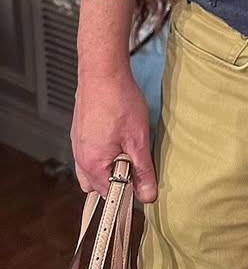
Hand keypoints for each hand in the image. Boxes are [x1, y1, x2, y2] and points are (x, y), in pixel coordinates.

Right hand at [71, 69, 156, 201]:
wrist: (102, 72)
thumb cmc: (119, 101)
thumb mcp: (138, 139)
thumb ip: (143, 170)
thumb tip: (148, 195)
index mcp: (92, 165)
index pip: (111, 194)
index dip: (130, 189)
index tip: (144, 180)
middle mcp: (80, 158)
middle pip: (99, 185)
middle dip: (118, 180)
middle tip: (137, 162)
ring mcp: (78, 145)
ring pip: (93, 170)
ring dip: (110, 166)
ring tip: (128, 148)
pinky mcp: (80, 133)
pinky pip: (90, 154)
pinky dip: (104, 154)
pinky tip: (117, 137)